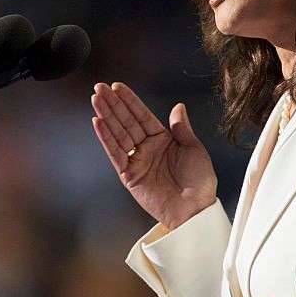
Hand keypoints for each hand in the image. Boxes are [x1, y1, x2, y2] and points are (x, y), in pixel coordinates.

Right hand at [91, 82, 216, 228]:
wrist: (195, 209)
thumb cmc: (199, 182)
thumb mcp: (194, 149)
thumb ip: (182, 128)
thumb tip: (177, 107)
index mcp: (164, 140)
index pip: (143, 115)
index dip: (130, 101)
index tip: (117, 87)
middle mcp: (148, 148)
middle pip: (127, 121)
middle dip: (113, 104)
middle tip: (100, 88)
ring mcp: (138, 161)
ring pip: (118, 134)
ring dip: (106, 117)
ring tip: (96, 100)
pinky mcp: (129, 176)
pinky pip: (115, 154)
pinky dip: (106, 138)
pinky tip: (98, 123)